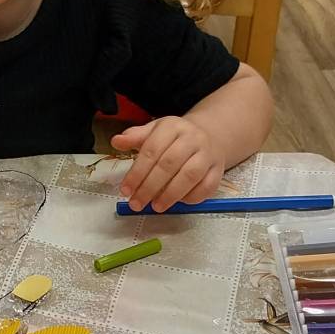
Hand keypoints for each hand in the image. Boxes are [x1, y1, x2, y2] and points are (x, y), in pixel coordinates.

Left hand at [111, 116, 225, 212]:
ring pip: (190, 176)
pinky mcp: (219, 170)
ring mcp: (208, 154)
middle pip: (169, 164)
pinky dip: (191, 198)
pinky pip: (206, 187)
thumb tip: (116, 141)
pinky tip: (178, 203)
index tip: (126, 190)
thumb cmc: (175, 137)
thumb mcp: (154, 131)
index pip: (151, 150)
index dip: (137, 172)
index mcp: (172, 126)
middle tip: (136, 203)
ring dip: (170, 195)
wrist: (210, 135)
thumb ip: (135, 137)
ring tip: (155, 207)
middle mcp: (192, 138)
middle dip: (150, 187)